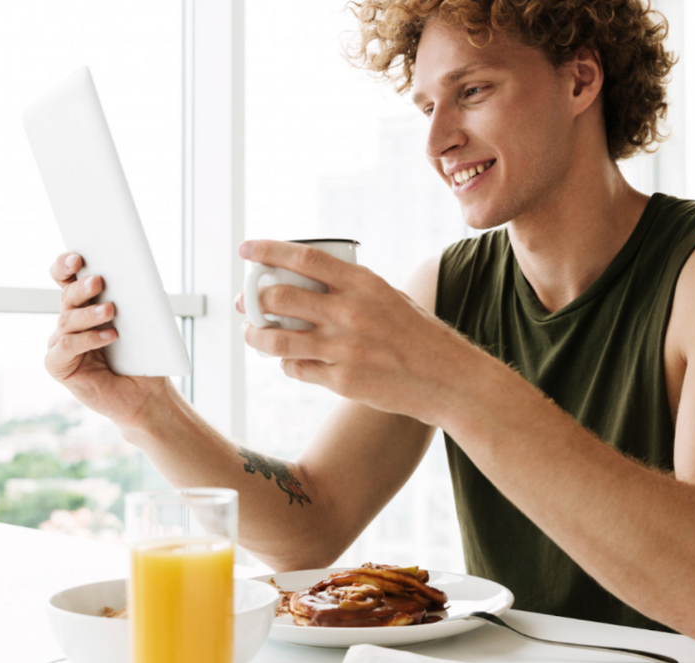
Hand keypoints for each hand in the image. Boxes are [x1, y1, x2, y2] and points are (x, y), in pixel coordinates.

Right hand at [44, 252, 170, 429]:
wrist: (146, 394)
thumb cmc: (144, 356)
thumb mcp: (142, 322)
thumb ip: (131, 299)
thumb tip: (132, 276)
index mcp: (84, 305)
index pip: (66, 278)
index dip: (65, 265)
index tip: (77, 256)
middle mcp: (68, 321)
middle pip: (67, 296)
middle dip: (82, 286)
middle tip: (99, 280)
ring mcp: (60, 343)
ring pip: (68, 320)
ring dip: (90, 314)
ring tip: (111, 310)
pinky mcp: (58, 366)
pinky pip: (67, 347)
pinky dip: (88, 339)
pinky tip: (110, 336)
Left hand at [237, 240, 477, 424]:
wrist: (448, 379)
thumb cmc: (420, 335)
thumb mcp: (390, 297)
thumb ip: (353, 289)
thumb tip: (309, 284)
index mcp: (363, 284)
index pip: (304, 259)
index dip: (268, 250)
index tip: (247, 249)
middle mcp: (350, 313)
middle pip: (279, 297)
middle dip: (253, 298)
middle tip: (247, 300)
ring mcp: (343, 348)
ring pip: (277, 340)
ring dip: (255, 336)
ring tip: (251, 334)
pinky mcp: (341, 381)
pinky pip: (296, 368)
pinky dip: (285, 363)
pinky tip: (288, 360)